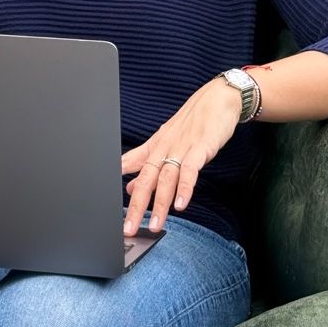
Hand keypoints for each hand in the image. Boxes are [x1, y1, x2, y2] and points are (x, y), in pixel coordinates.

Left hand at [120, 77, 240, 235]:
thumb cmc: (193, 120)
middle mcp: (165, 148)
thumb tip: (130, 185)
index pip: (133, 169)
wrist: (218, 98)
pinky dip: (185, 188)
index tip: (108, 206)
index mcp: (155, 146)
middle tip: (129, 228)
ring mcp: (183, 148)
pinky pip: (191, 170)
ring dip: (160, 203)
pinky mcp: (201, 148)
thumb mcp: (166, 140)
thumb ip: (147, 162)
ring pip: (167, 178)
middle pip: (147, 178)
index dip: (120, 187)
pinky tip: (181, 204)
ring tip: (155, 224)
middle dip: (137, 205)